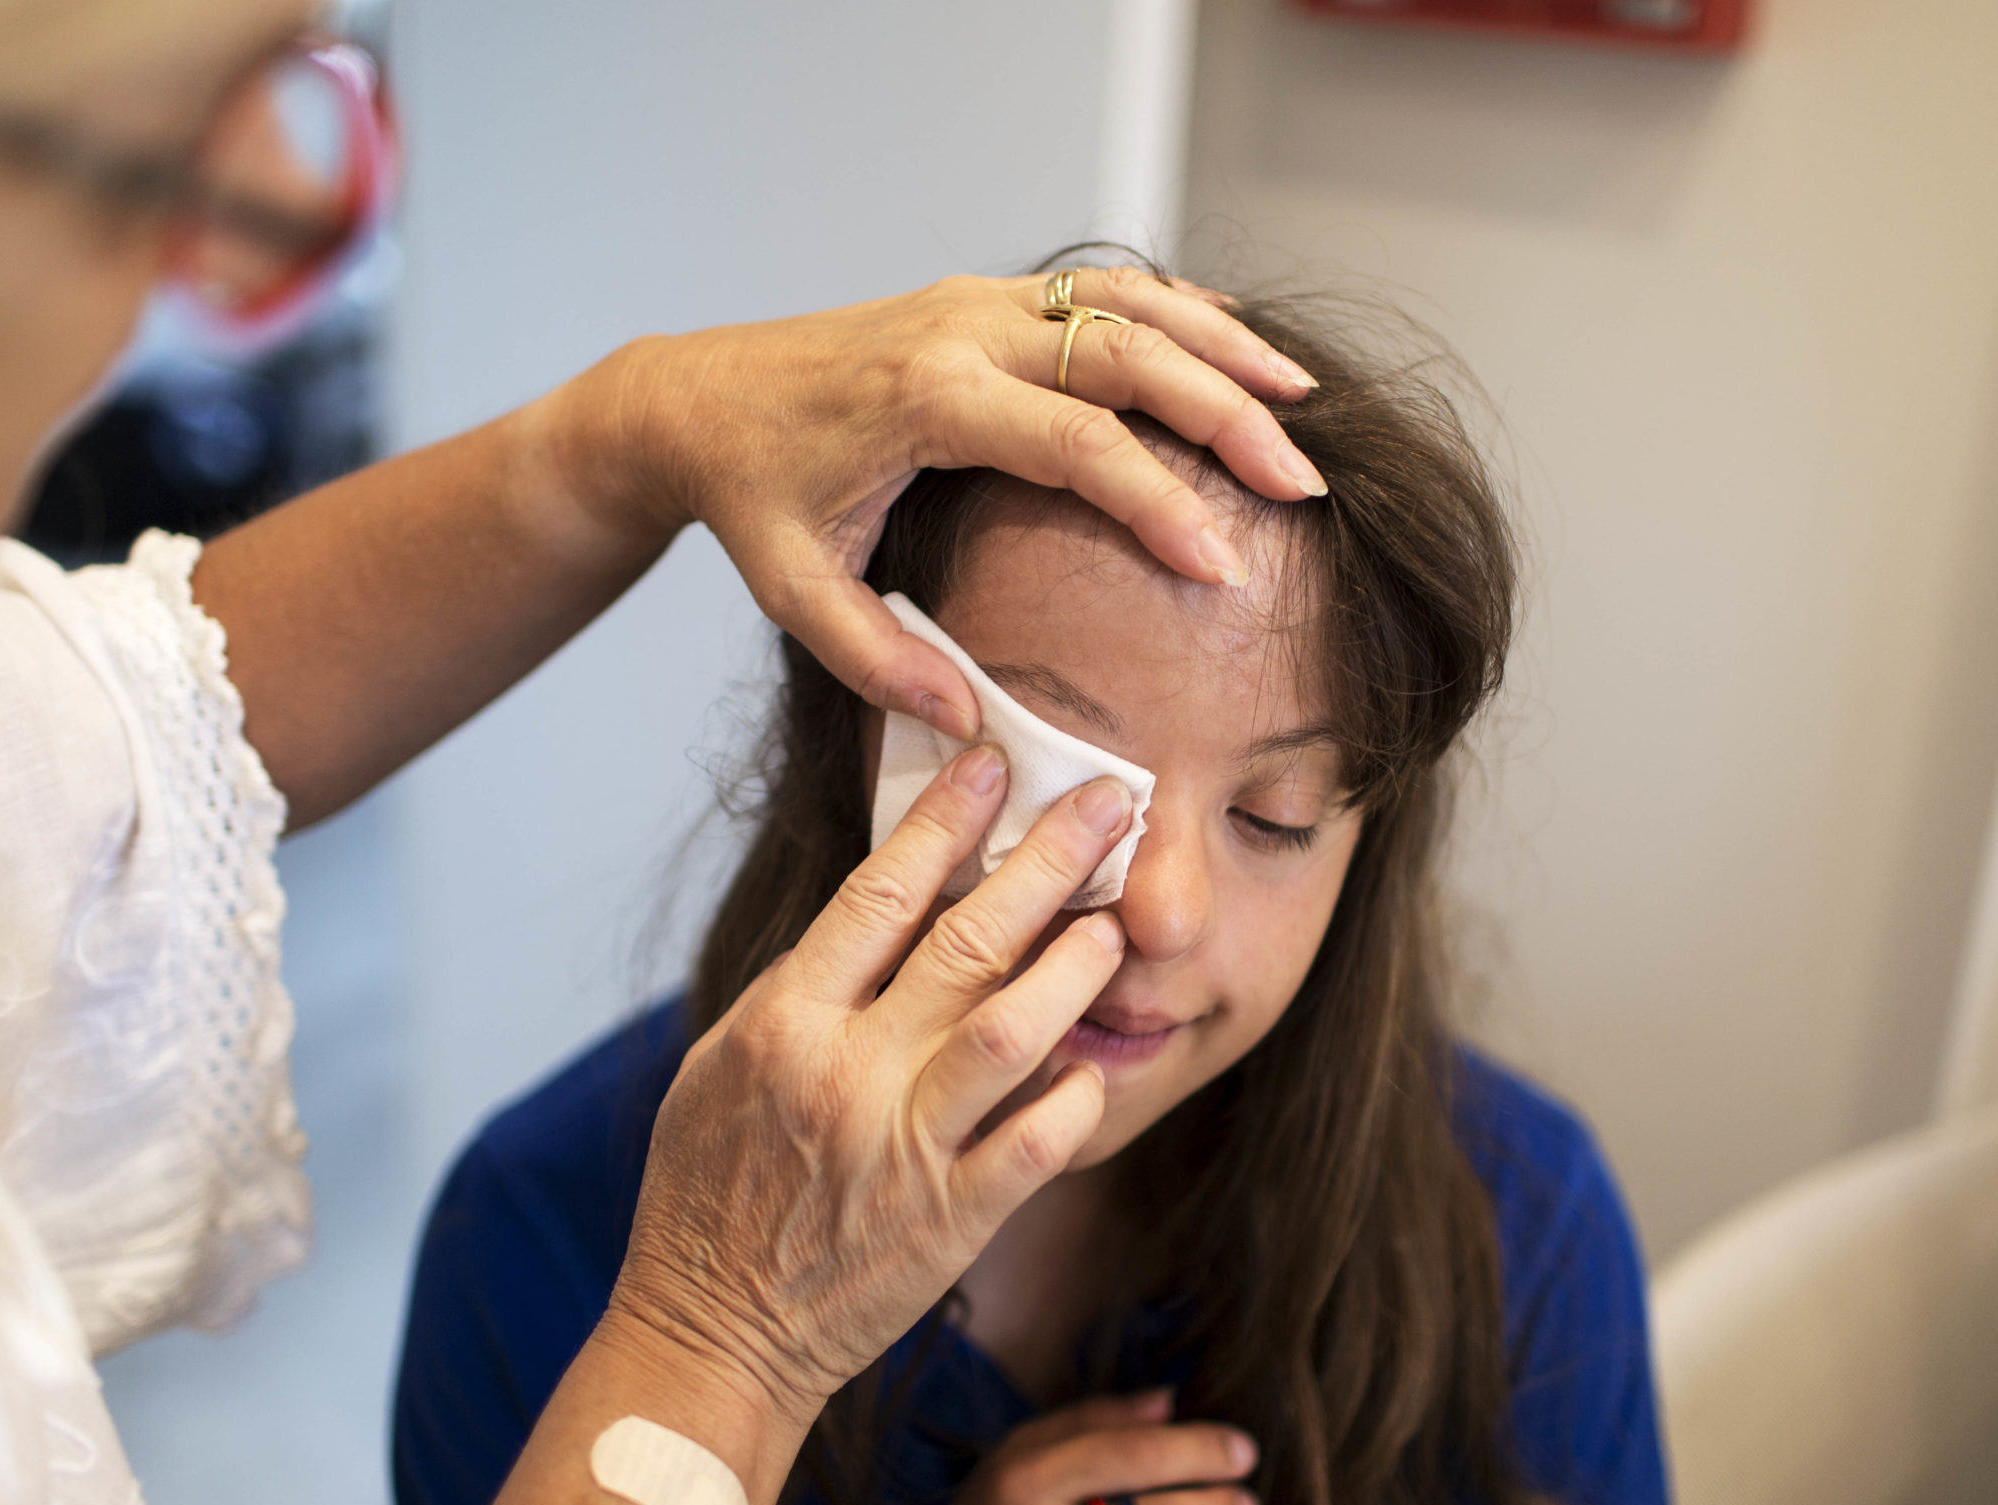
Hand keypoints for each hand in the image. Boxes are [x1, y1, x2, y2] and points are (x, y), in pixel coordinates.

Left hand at [574, 267, 1326, 737]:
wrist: (694, 398)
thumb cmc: (751, 498)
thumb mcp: (795, 592)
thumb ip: (880, 661)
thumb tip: (973, 723)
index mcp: (926, 399)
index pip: (1078, 444)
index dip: (1160, 503)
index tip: (1221, 568)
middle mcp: (962, 330)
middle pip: (1127, 354)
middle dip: (1227, 414)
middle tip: (1302, 482)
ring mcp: (976, 302)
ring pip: (1127, 300)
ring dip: (1221, 347)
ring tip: (1302, 401)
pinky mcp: (983, 299)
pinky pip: (1100, 288)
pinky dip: (1178, 310)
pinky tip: (1238, 347)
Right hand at [607, 745, 1138, 1428]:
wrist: (713, 1331)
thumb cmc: (708, 1192)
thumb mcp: (718, 1067)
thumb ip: (794, 989)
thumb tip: (869, 911)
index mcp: (783, 1024)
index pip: (876, 896)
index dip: (944, 822)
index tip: (995, 766)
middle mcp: (847, 1075)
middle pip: (964, 942)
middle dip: (1046, 861)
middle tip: (1111, 802)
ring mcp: (904, 1148)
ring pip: (1011, 1030)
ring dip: (1074, 966)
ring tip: (1117, 923)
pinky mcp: (950, 1221)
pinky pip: (1035, 1144)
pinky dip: (1074, 1097)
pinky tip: (1100, 1062)